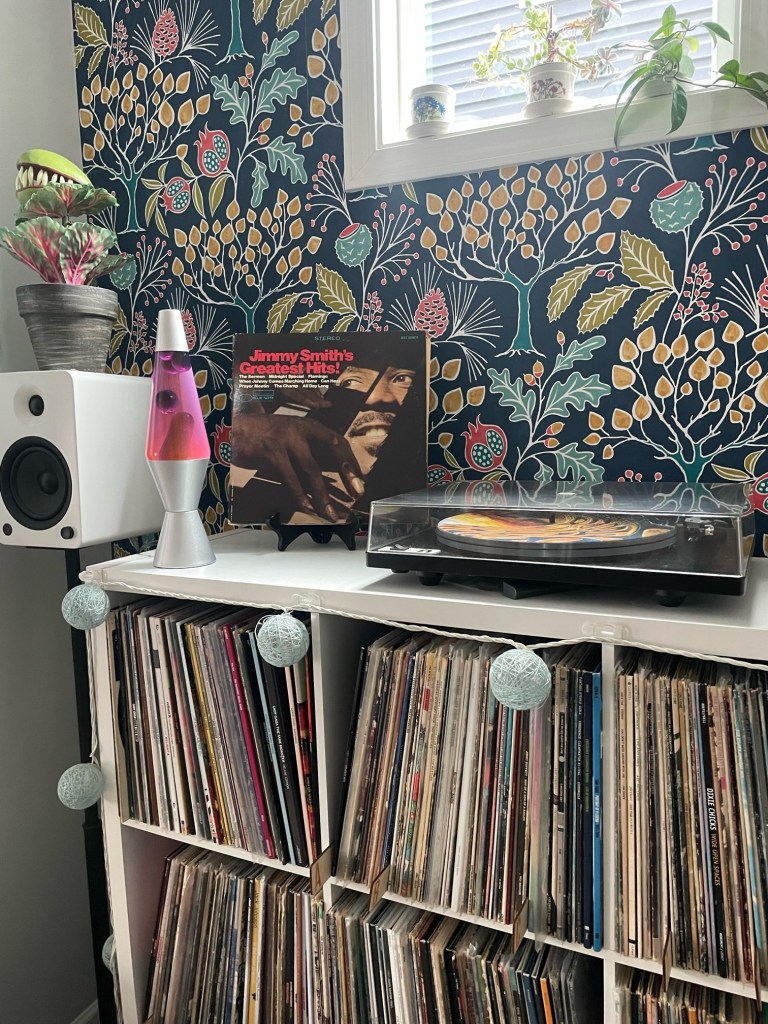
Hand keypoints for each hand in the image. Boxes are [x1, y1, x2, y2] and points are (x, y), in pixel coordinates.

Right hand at [233, 414, 364, 520]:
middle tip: (356, 494)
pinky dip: (299, 496)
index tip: (359, 480)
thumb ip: (310, 450)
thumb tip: (332, 475)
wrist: (235, 429)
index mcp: (309, 425)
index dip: (350, 460)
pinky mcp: (272, 453)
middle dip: (346, 473)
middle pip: (332, 449)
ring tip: (331, 513)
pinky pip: (290, 479)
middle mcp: (301, 428)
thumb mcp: (291, 435)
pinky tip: (307, 507)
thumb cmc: (266, 437)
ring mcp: (286, 440)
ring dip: (322, 495)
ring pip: (311, 471)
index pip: (338, 441)